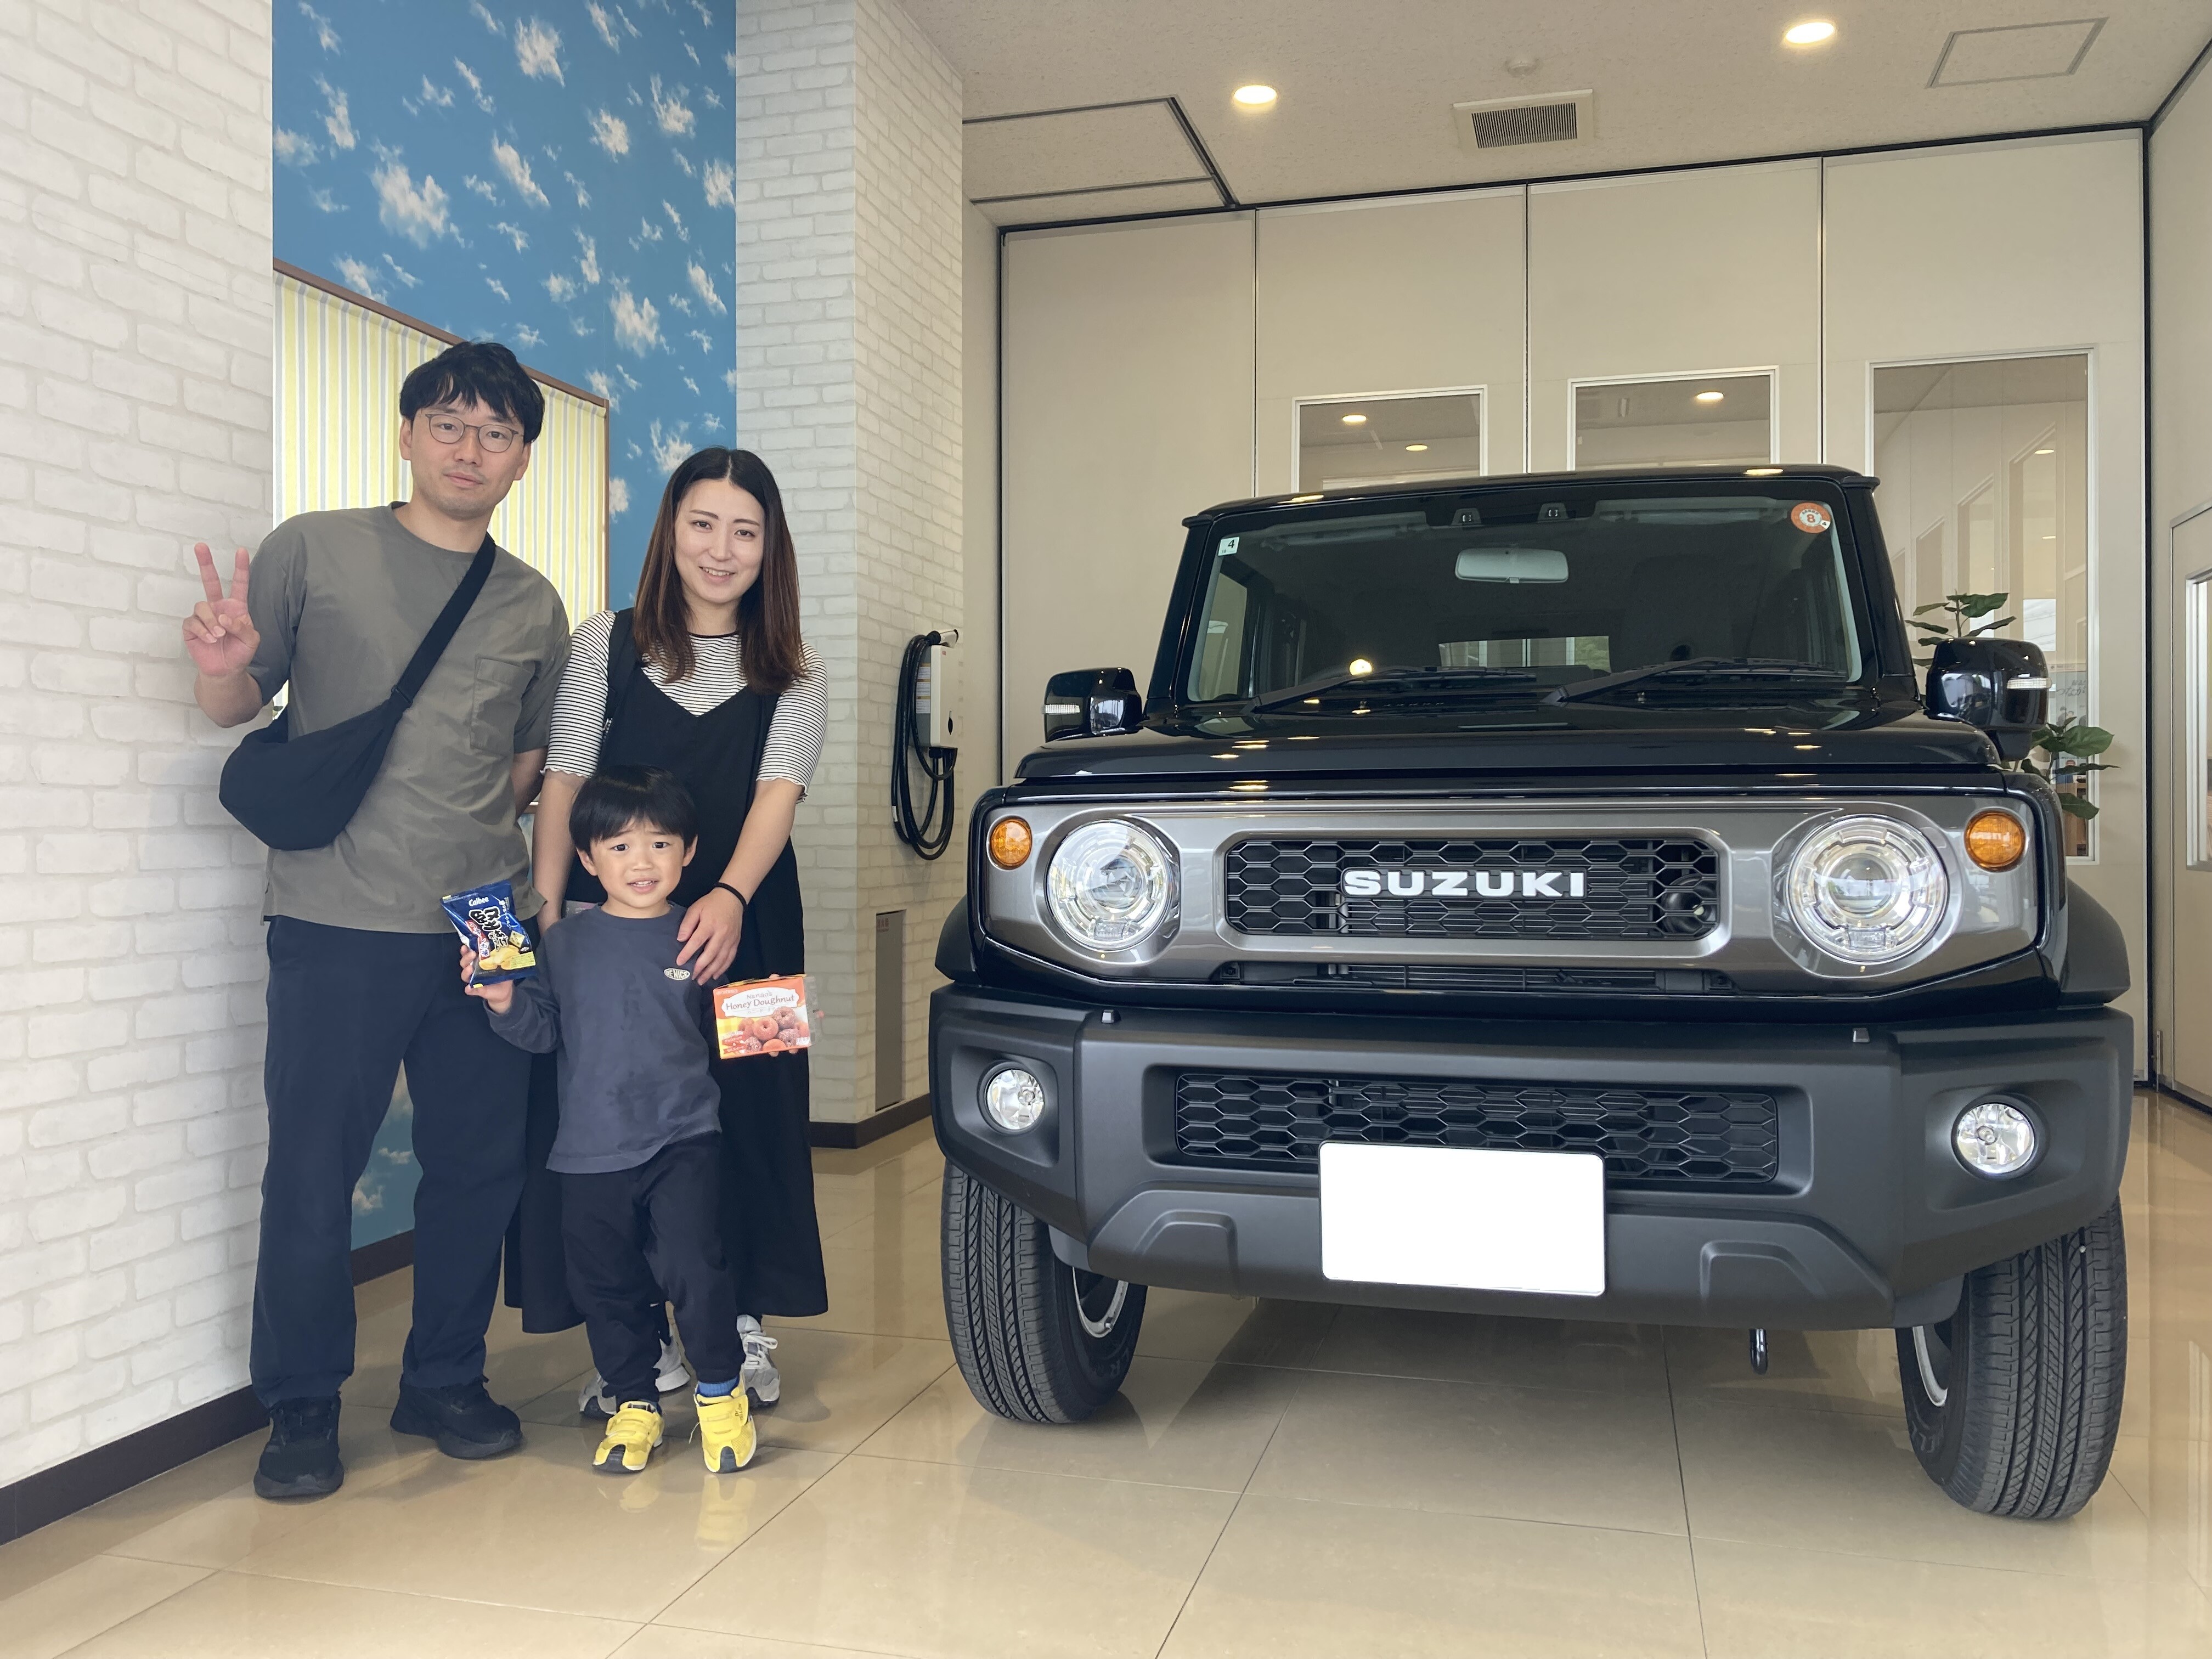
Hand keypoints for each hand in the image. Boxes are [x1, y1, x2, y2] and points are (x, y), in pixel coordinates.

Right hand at [182, 543, 259, 679]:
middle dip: (205, 563)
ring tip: (219, 636)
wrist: (226, 671)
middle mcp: (218, 607)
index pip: (239, 584)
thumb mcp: (251, 641)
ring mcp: (203, 616)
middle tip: (200, 546)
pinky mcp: (191, 627)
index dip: (240, 568)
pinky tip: (210, 640)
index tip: (241, 551)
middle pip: (210, 581)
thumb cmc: (240, 653)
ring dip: (211, 621)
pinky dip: (203, 631)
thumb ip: (243, 627)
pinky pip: (193, 622)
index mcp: (236, 607)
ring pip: (202, 606)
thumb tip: (225, 618)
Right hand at [460, 945, 513, 1012]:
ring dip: (466, 972)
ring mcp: (473, 980)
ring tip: (470, 968)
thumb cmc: (502, 974)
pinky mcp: (476, 990)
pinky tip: (469, 987)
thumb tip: (506, 947)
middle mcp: (473, 970)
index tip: (465, 946)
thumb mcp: (503, 964)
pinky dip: (469, 989)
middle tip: (472, 954)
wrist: (505, 989)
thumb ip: (502, 957)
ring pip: (465, 975)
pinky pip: (469, 990)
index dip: (465, 950)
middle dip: (466, 958)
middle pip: (465, 963)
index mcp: (478, 961)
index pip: (469, 954)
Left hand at [677, 886, 743, 981]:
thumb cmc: (711, 903)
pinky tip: (715, 975)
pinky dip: (723, 968)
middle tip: (691, 977)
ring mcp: (730, 939)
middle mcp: (721, 934)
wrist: (732, 898)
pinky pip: (730, 958)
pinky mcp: (736, 942)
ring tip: (701, 980)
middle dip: (700, 968)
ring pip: (721, 959)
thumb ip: (687, 924)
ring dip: (711, 971)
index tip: (679, 962)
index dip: (687, 953)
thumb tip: (681, 939)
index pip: (697, 942)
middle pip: (710, 954)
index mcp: (710, 924)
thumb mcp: (696, 908)